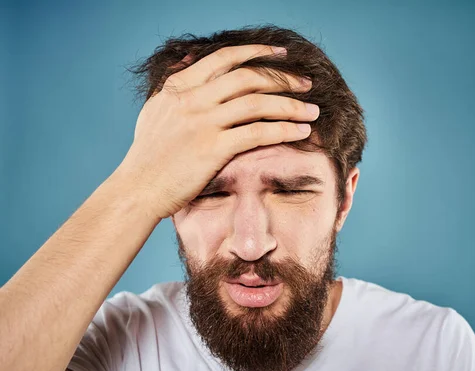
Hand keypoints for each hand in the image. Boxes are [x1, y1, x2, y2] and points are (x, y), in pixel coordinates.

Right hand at [115, 45, 318, 218]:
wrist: (137, 189)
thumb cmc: (148, 155)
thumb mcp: (155, 110)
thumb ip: (174, 84)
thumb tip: (189, 58)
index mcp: (178, 87)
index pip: (224, 58)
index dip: (257, 52)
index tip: (281, 54)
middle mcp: (191, 99)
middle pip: (247, 78)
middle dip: (282, 78)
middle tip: (306, 84)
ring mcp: (202, 123)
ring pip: (257, 103)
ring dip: (291, 104)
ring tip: (312, 110)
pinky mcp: (212, 149)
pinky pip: (258, 132)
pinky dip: (284, 129)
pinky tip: (301, 131)